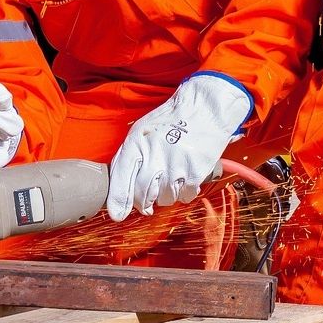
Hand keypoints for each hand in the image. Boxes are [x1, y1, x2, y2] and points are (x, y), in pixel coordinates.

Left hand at [106, 72, 252, 221]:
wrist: (204, 109)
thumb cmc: (170, 121)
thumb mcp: (142, 131)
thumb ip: (129, 157)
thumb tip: (118, 188)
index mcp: (137, 142)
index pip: (122, 177)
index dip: (118, 200)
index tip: (118, 214)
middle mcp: (154, 154)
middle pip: (143, 194)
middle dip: (144, 203)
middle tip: (147, 202)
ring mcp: (176, 164)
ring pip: (165, 198)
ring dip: (166, 195)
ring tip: (170, 178)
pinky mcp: (195, 171)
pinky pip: (185, 196)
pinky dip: (184, 193)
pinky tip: (184, 178)